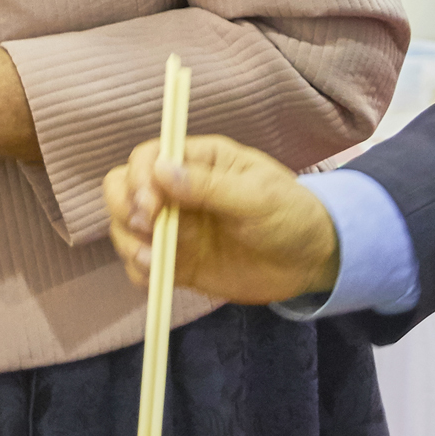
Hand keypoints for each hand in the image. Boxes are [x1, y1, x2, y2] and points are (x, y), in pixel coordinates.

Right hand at [106, 134, 342, 305]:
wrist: (311, 262)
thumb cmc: (292, 215)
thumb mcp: (258, 197)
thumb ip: (210, 186)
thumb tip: (161, 172)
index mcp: (199, 161)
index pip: (148, 158)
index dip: (139, 179)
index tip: (150, 207)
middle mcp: (178, 190)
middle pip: (123, 188)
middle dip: (125, 208)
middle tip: (146, 230)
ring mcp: (175, 227)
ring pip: (125, 227)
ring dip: (128, 242)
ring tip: (153, 260)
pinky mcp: (177, 261)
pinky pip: (141, 265)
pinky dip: (140, 272)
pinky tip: (158, 277)